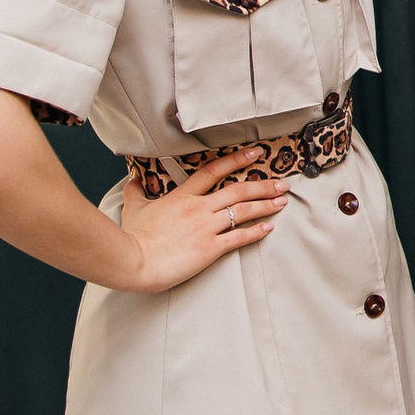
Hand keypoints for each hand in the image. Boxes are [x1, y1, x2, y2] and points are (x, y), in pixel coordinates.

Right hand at [115, 149, 284, 293]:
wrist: (134, 260)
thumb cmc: (133, 237)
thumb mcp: (133, 208)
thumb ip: (136, 191)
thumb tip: (133, 179)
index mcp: (182, 196)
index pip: (214, 171)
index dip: (237, 160)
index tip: (256, 153)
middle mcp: (199, 208)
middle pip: (238, 190)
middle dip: (263, 185)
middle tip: (282, 183)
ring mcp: (206, 228)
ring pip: (243, 211)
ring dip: (265, 205)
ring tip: (281, 201)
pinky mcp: (209, 249)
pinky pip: (239, 237)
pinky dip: (256, 232)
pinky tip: (268, 227)